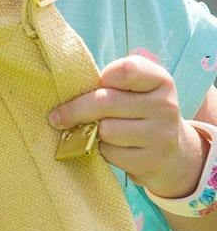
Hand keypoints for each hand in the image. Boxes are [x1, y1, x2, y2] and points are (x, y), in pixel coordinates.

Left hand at [51, 55, 205, 197]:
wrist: (172, 153)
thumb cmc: (138, 112)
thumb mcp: (135, 90)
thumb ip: (111, 81)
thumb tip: (68, 84)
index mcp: (161, 81)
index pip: (126, 69)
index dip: (102, 77)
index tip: (93, 84)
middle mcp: (165, 106)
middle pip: (106, 102)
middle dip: (74, 110)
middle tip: (56, 116)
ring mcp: (161, 135)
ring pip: (106, 130)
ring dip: (91, 132)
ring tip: (93, 131)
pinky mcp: (152, 161)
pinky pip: (110, 153)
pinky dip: (102, 151)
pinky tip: (109, 148)